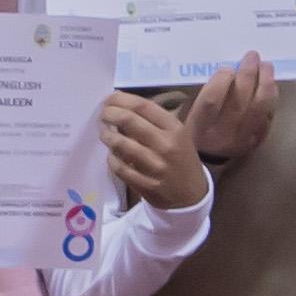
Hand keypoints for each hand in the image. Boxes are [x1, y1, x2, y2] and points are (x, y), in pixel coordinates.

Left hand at [100, 87, 207, 212]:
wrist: (192, 196)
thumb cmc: (181, 159)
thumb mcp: (177, 135)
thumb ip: (153, 122)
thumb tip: (121, 107)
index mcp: (175, 128)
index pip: (143, 106)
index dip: (121, 99)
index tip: (110, 98)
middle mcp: (166, 145)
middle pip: (129, 120)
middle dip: (109, 113)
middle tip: (103, 114)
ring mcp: (155, 166)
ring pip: (120, 144)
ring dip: (106, 135)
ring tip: (104, 133)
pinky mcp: (145, 185)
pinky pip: (119, 167)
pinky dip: (111, 158)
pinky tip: (112, 155)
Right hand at [182, 55, 278, 163]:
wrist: (208, 165)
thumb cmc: (196, 133)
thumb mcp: (188, 116)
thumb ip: (204, 95)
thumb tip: (227, 72)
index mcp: (199, 126)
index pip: (212, 100)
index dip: (221, 80)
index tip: (227, 68)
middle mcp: (222, 134)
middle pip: (239, 100)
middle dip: (247, 73)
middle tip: (252, 56)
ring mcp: (242, 139)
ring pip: (259, 108)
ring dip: (265, 83)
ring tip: (266, 66)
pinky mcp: (255, 142)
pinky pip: (268, 118)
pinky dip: (271, 100)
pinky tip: (271, 87)